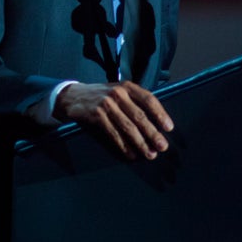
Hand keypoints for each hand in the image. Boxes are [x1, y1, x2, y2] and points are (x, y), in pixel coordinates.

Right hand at [53, 81, 173, 160]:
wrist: (73, 96)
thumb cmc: (102, 96)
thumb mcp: (119, 91)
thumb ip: (135, 102)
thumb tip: (156, 123)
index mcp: (127, 86)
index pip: (148, 99)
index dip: (160, 113)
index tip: (169, 127)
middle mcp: (118, 93)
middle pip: (139, 115)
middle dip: (153, 133)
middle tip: (162, 146)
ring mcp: (106, 104)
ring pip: (127, 126)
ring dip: (140, 142)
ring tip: (149, 154)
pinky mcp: (96, 115)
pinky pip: (113, 133)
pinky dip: (123, 145)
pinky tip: (131, 154)